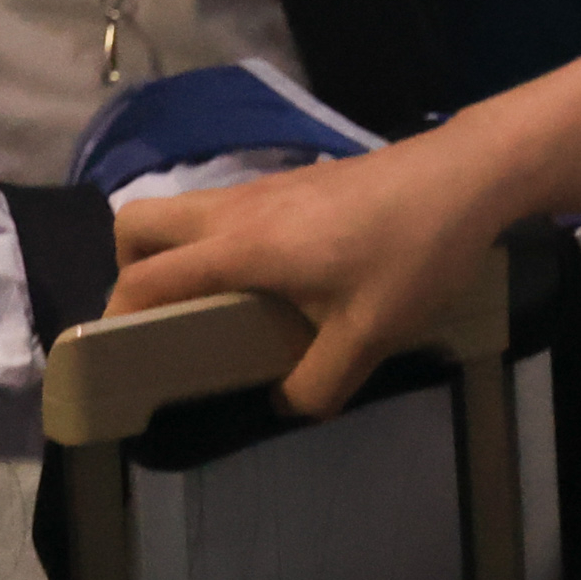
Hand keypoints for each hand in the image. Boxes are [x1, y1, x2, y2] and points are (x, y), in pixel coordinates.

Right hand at [107, 139, 509, 416]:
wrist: (464, 176)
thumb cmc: (412, 252)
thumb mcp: (370, 335)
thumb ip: (318, 383)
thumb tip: (284, 403)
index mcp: (243, 246)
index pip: (146, 276)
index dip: (116, 317)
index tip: (116, 357)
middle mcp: (237, 209)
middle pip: (139, 223)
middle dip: (127, 273)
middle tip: (163, 324)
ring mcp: (263, 187)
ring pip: (182, 212)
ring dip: (175, 256)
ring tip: (214, 311)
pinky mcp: (292, 182)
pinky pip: (223, 210)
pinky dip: (215, 243)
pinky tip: (269, 282)